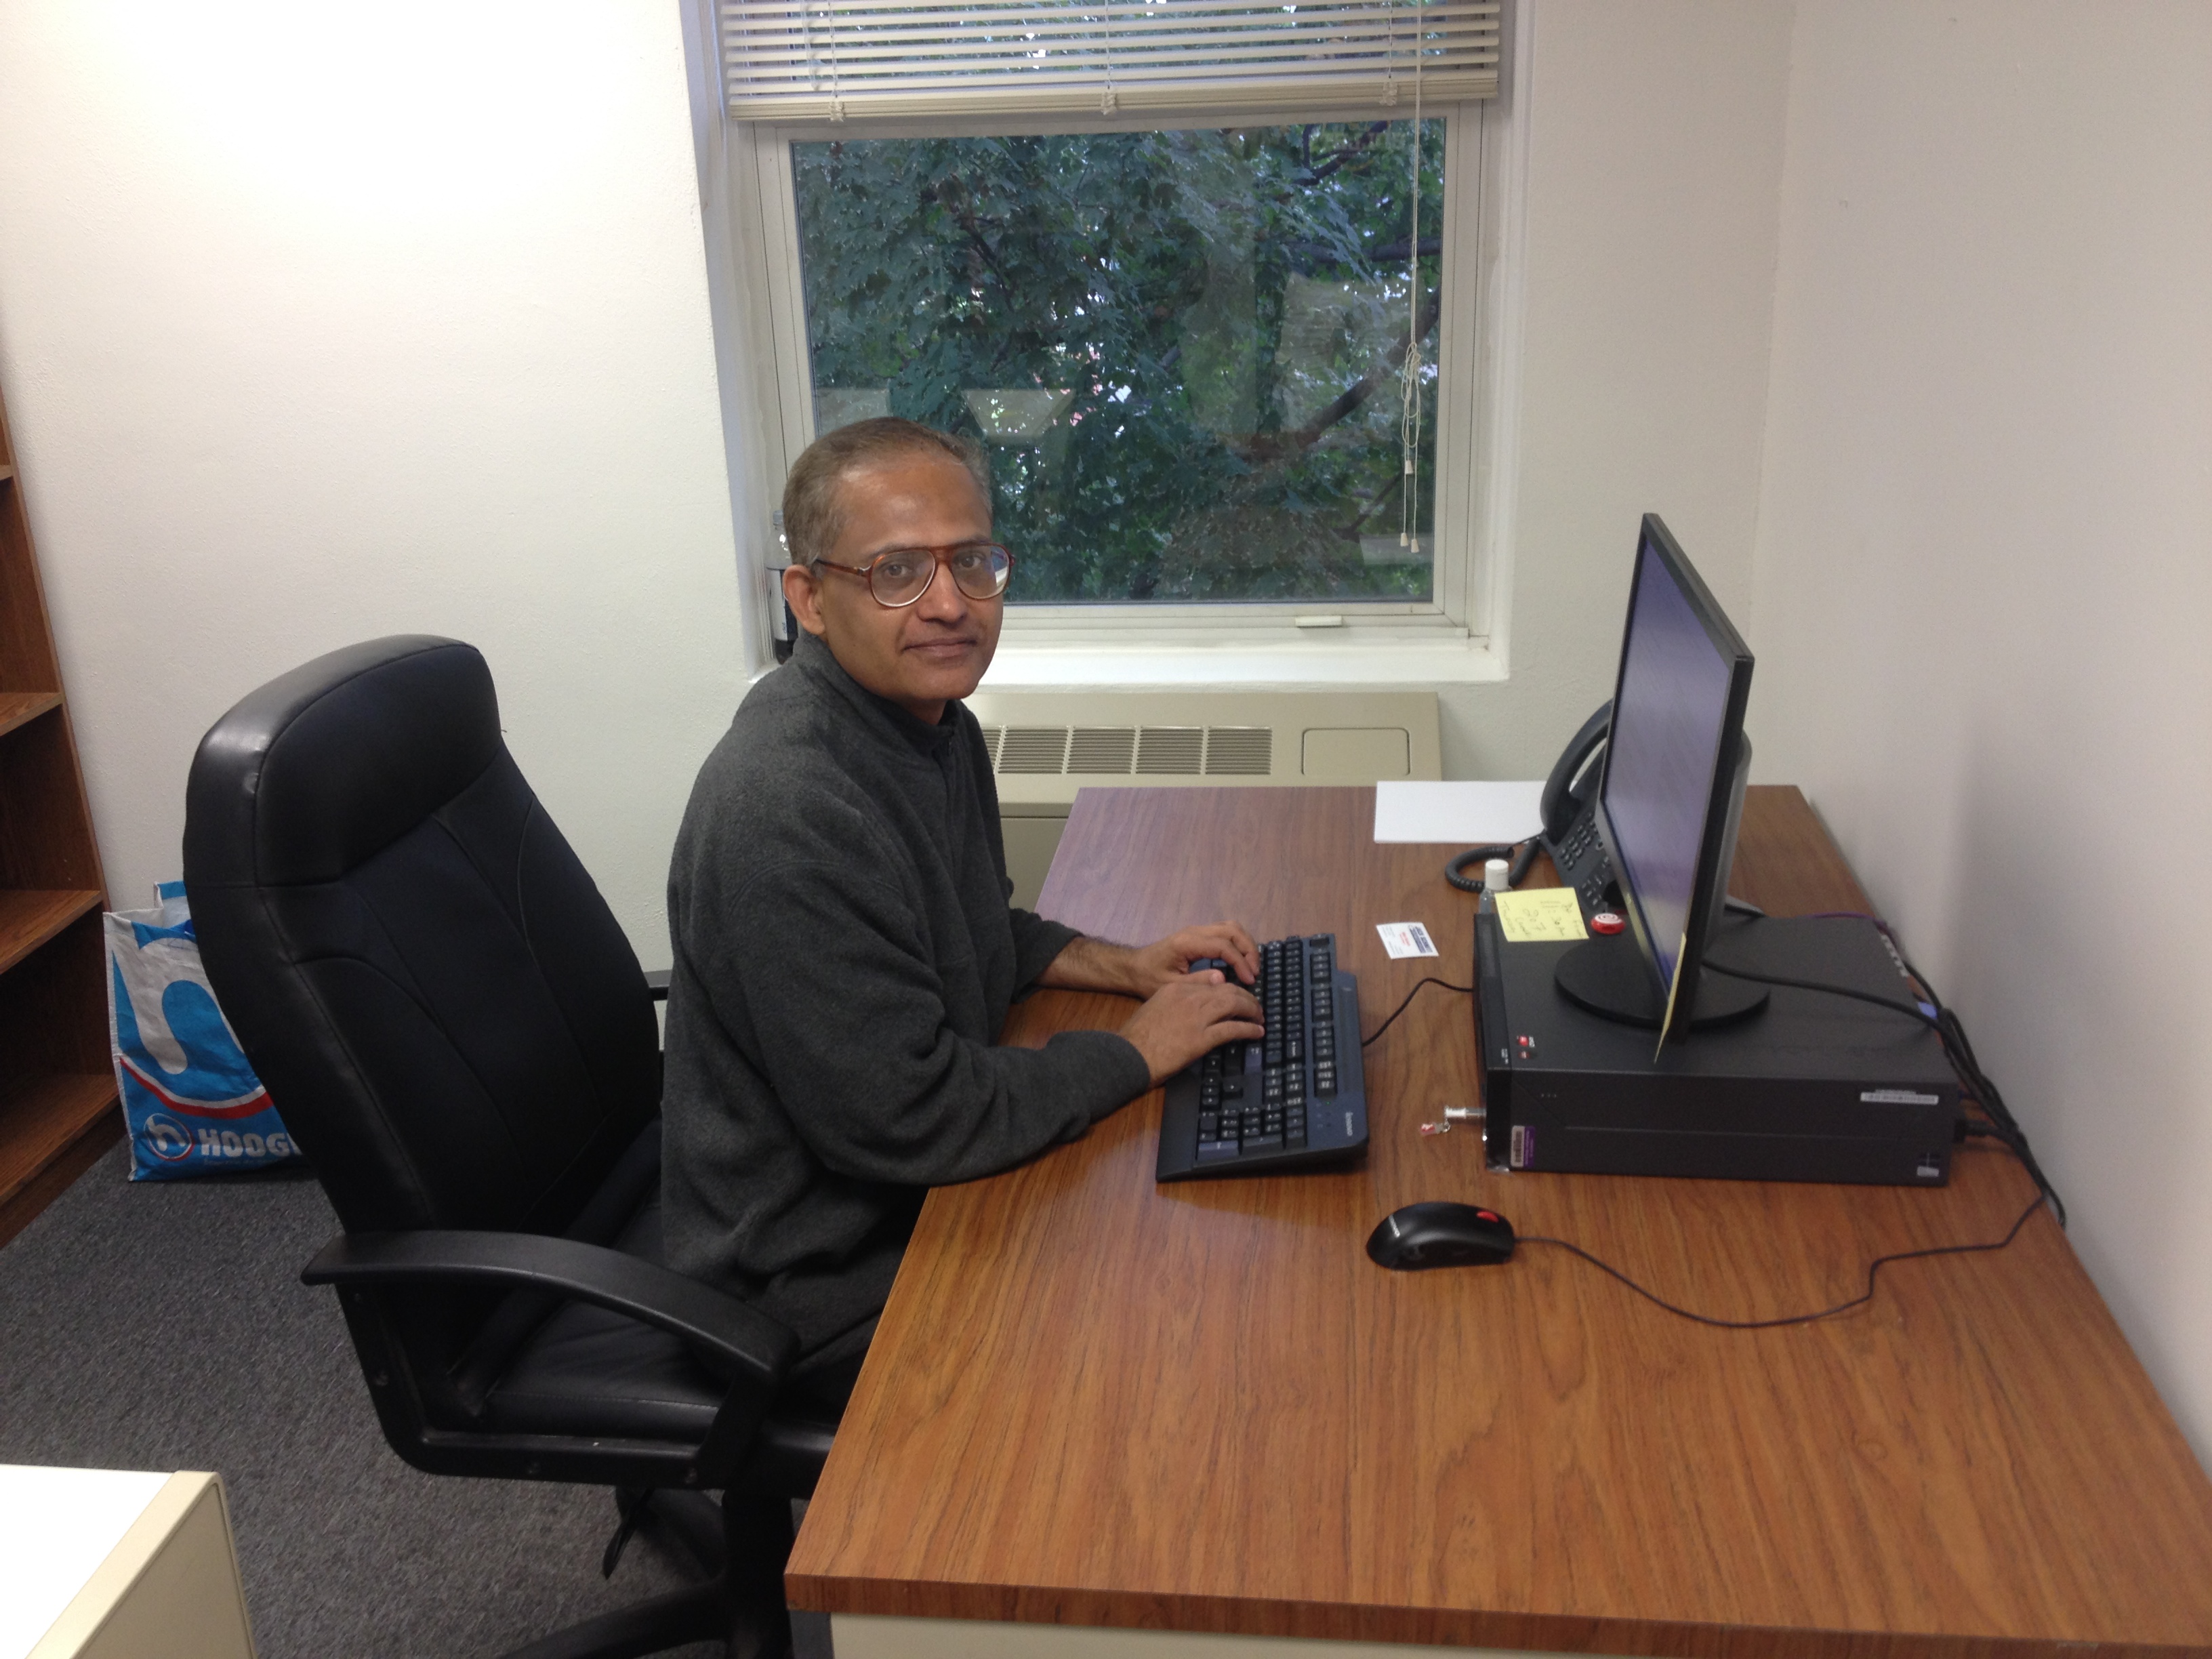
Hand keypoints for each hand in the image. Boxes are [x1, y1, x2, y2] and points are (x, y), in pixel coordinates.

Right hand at [1117, 972, 1264, 1085]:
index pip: (1213, 981)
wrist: (1131, 1054)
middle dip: (1246, 997)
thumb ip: (1180, 995)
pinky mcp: (1202, 1038)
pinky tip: (1257, 1032)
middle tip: (1255, 1006)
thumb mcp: (1157, 1005)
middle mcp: (1190, 997)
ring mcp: (1197, 1017)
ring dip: (1251, 1010)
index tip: (1238, 995)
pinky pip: (1233, 1029)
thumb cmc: (1139, 1034)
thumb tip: (1205, 990)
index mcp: (1177, 987)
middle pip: (1228, 990)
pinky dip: (1249, 1029)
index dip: (1230, 988)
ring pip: (1234, 1004)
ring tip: (1259, 1017)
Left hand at [1119, 922, 1260, 994]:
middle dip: (1249, 950)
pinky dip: (1238, 942)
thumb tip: (1223, 978)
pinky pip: (1225, 931)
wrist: (1133, 967)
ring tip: (1252, 967)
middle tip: (1255, 973)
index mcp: (1188, 943)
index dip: (1241, 961)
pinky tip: (1241, 960)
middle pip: (1232, 930)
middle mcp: (1195, 932)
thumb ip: (1196, 982)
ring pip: (1231, 927)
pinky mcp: (1200, 935)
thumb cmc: (1149, 978)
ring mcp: (1198, 931)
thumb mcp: (1170, 986)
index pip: (1223, 945)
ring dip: (1246, 944)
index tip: (1250, 980)